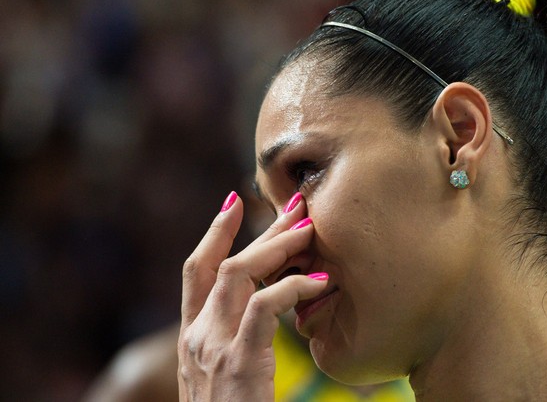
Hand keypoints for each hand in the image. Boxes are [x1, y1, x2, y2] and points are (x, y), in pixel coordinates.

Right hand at [177, 192, 326, 400]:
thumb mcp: (223, 377)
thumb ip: (237, 343)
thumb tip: (268, 312)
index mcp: (193, 338)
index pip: (194, 270)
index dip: (213, 233)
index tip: (232, 201)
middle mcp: (196, 336)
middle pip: (224, 262)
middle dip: (260, 229)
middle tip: (295, 206)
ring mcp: (212, 347)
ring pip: (240, 272)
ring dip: (278, 245)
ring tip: (310, 229)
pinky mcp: (238, 362)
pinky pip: (267, 306)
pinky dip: (295, 287)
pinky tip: (321, 282)